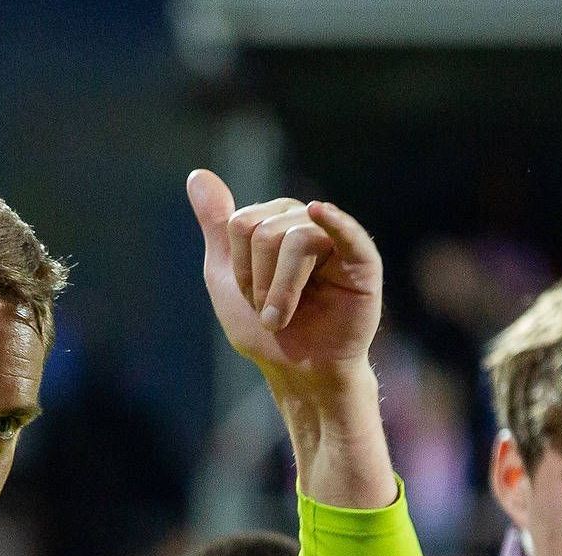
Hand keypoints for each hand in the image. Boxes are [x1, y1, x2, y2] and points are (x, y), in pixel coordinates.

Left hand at [186, 170, 396, 509]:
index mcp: (278, 221)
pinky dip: (333, 221)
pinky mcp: (363, 262)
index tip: (252, 297)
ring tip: (286, 317)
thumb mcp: (227, 277)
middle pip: (264, 230)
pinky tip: (319, 212)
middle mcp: (308, 222)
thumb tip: (198, 175)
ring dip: (280, 291)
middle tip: (274, 312)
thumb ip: (217, 226)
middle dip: (258, 280)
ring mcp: (338, 240)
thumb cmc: (267, 331)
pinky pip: (346, 233)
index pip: (241, 223)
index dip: (239, 268)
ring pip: (293, 240)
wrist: (300, 374)